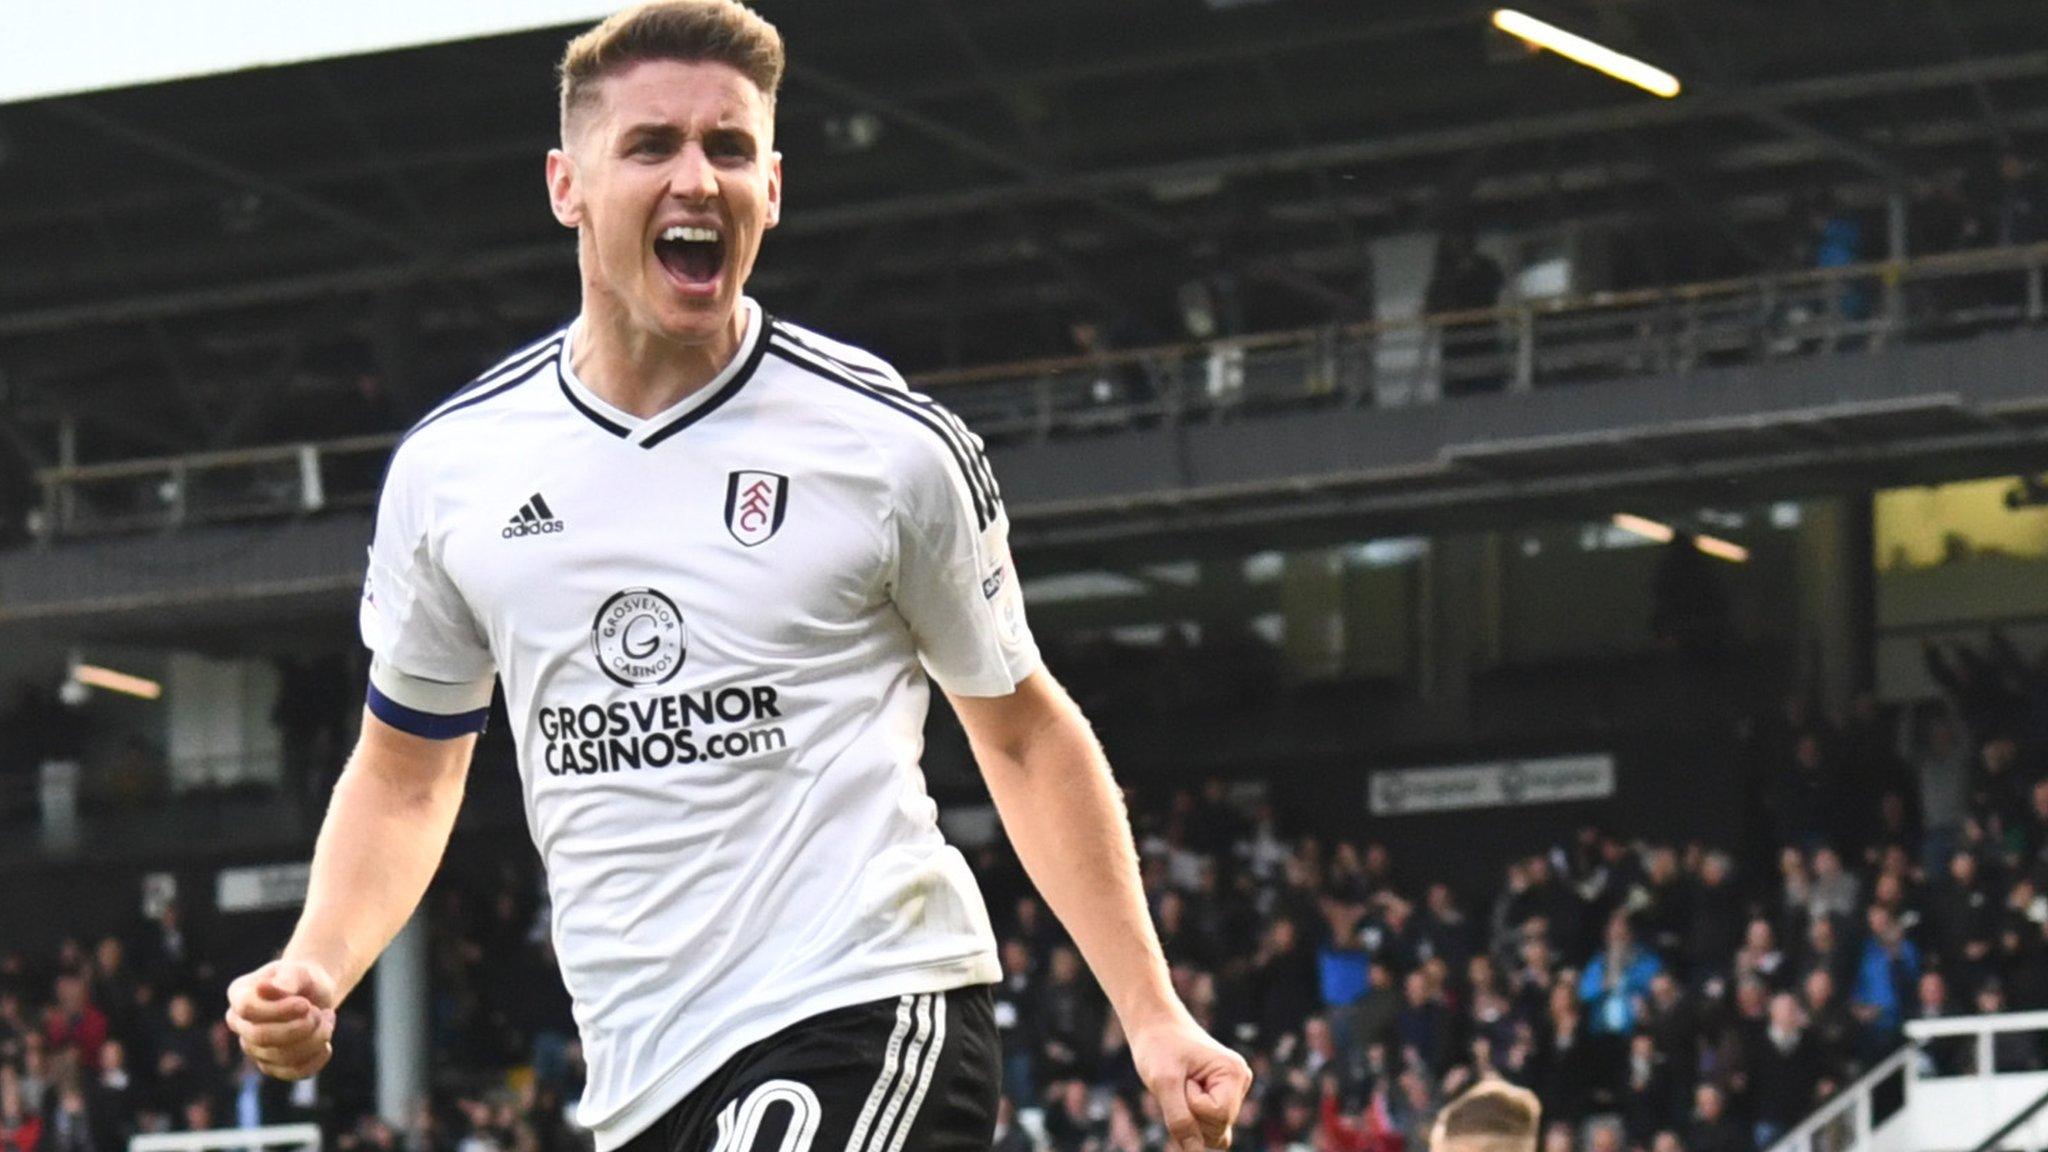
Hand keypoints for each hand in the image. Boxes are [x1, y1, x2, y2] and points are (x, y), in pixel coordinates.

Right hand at [225, 959, 337, 1079]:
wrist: (314, 993)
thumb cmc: (302, 979)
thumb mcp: (300, 971)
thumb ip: (286, 978)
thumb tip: (264, 988)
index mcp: (239, 995)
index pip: (248, 1008)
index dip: (279, 1010)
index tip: (305, 1004)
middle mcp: (240, 1024)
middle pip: (260, 1036)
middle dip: (298, 1027)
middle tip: (319, 1013)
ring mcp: (253, 1047)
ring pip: (280, 1056)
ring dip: (314, 1039)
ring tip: (326, 1020)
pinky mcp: (271, 1065)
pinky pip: (292, 1072)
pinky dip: (315, 1060)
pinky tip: (326, 1046)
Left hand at [1130, 1015, 1251, 1151]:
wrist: (1154, 1025)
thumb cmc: (1158, 1047)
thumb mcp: (1163, 1083)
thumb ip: (1180, 1120)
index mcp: (1233, 1073)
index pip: (1219, 1115)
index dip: (1192, 1105)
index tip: (1182, 1079)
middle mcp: (1239, 1082)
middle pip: (1218, 1128)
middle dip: (1191, 1114)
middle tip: (1179, 1083)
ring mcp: (1232, 1090)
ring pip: (1215, 1132)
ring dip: (1191, 1118)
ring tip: (1181, 1088)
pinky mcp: (1221, 1096)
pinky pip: (1211, 1127)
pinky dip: (1192, 1118)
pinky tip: (1184, 1096)